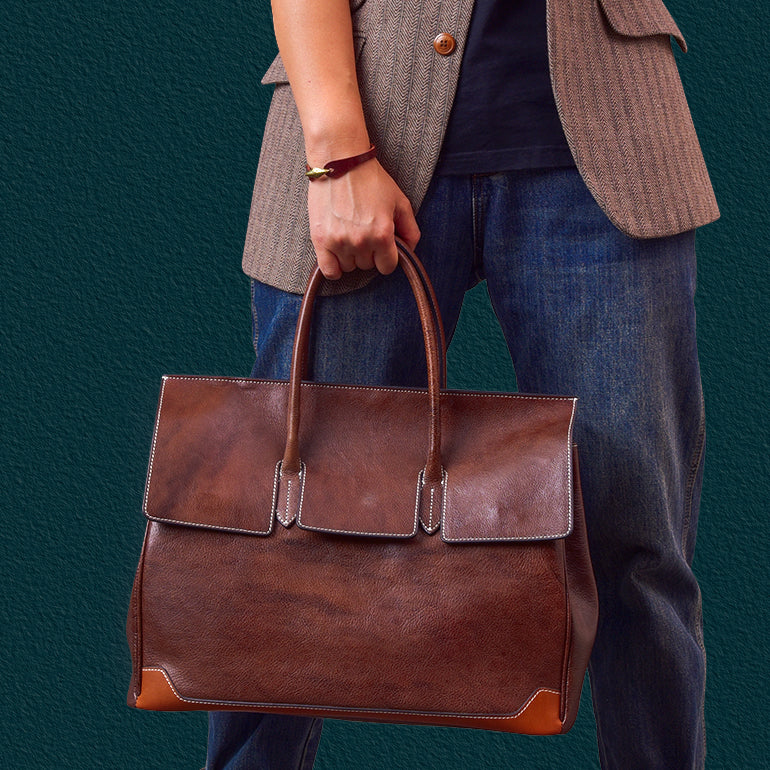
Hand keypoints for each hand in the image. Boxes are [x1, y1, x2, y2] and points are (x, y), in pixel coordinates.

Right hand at [307, 158, 420, 279]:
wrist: (339, 161)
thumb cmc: (370, 179)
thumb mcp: (399, 201)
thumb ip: (410, 229)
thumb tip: (410, 249)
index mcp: (382, 234)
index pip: (387, 267)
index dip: (386, 257)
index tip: (381, 246)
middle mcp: (362, 242)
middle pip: (367, 266)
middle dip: (368, 253)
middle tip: (363, 232)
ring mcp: (340, 242)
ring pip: (349, 267)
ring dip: (350, 257)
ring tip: (348, 235)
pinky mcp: (321, 240)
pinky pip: (329, 271)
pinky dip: (333, 268)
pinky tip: (336, 255)